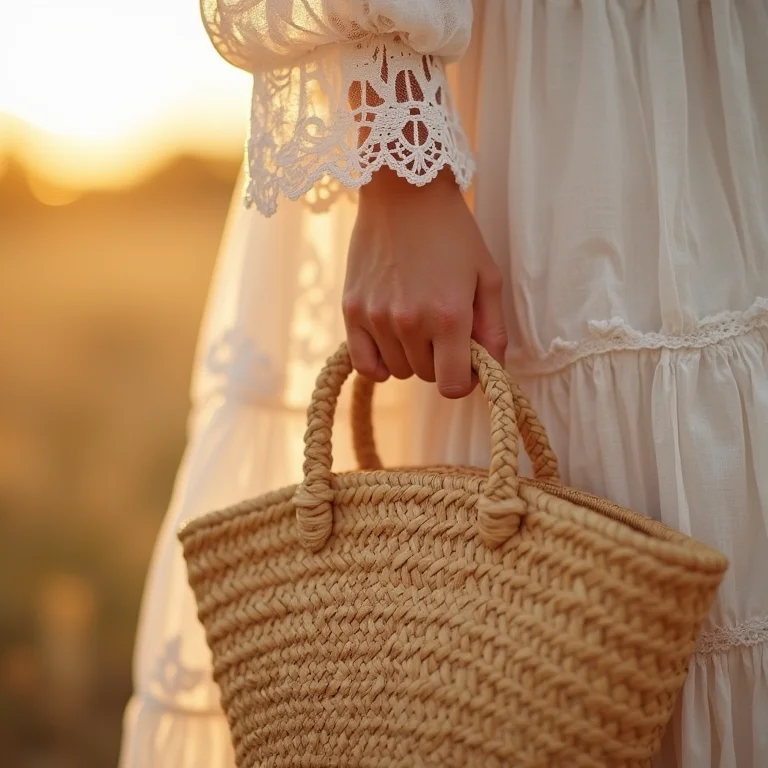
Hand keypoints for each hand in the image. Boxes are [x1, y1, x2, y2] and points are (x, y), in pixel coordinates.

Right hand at [343, 168, 506, 398]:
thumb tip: (492, 369)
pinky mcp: (352, 310)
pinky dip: (378, 363)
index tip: (466, 364)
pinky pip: (364, 364)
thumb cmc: (452, 232)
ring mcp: (376, 318)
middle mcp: (410, 322)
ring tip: (417, 323)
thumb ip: (493, 330)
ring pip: (397, 370)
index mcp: (449, 316)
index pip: (452, 385)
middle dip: (440, 361)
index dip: (464, 380)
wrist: (404, 192)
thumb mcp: (486, 276)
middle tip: (443, 330)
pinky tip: (390, 344)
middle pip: (426, 376)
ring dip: (411, 357)